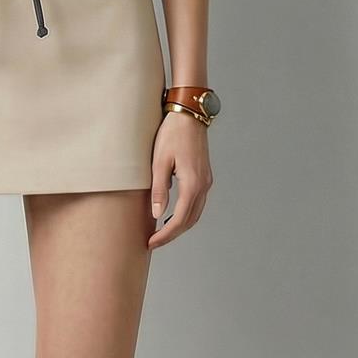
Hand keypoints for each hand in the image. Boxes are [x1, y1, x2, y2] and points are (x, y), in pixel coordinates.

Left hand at [147, 111, 212, 248]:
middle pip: (190, 221)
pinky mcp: (204, 176)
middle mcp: (203, 185)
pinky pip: (197, 203)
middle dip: (172, 234)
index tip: (151, 242)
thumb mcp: (159, 162)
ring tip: (161, 232)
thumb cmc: (172, 134)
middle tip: (154, 242)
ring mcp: (206, 181)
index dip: (165, 235)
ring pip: (195, 213)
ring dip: (180, 226)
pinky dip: (186, 214)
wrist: (189, 115)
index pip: (180, 220)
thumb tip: (157, 214)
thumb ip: (159, 190)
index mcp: (192, 184)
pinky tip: (173, 215)